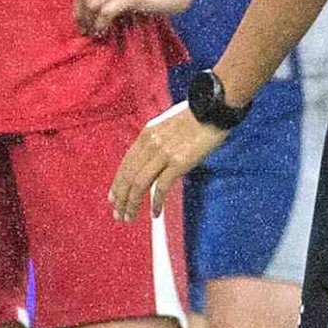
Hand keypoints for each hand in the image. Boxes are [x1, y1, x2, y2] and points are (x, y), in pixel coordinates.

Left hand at [110, 101, 229, 222]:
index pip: (125, 164)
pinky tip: (154, 213)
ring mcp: (163, 153)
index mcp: (147, 134)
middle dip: (121, 198)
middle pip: (128, 176)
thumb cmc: (196, 118)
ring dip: (132, 203)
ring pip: (139, 184)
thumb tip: (150, 163)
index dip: (117, 183)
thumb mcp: (168, 126)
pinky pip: (161, 187)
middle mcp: (151, 143)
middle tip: (118, 214)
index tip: (113, 198)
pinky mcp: (179, 162)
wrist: (214, 110)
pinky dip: (156, 203)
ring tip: (130, 217)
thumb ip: (157, 143)